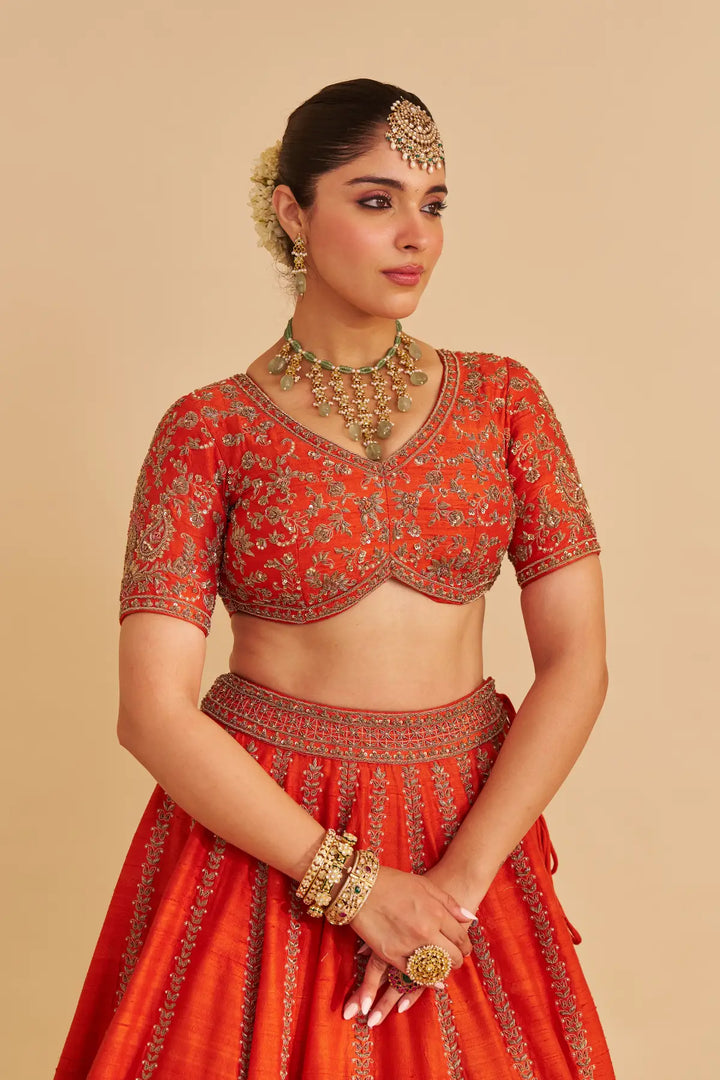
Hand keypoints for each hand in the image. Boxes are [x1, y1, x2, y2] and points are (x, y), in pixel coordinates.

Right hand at [341, 863, 478, 1026]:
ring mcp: (408, 945)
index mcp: (436, 913)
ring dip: (443, 971)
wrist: (361, 887)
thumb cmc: (394, 882)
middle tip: (457, 960)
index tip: (465, 949)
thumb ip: (450, 903)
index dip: (466, 946)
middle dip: (458, 960)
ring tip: (444, 969)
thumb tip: (470, 918)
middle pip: (452, 956)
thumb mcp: (425, 885)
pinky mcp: (391, 955)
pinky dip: (425, 979)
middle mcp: (425, 932)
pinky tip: (432, 979)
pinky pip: (413, 973)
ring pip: (435, 968)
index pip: (460, 937)